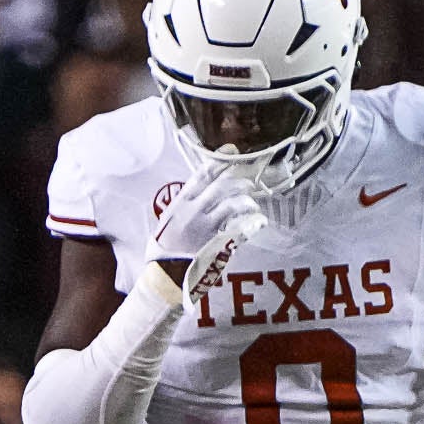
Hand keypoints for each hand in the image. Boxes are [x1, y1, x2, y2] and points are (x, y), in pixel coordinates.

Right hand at [151, 168, 267, 302]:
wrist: (164, 272)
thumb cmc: (165, 249)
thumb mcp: (170, 221)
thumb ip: (186, 206)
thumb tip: (201, 195)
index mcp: (180, 201)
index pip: (201, 174)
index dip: (218, 160)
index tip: (231, 151)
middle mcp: (192, 209)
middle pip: (219, 186)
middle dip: (237, 180)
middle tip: (249, 181)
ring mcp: (203, 225)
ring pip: (229, 204)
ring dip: (245, 200)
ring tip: (253, 204)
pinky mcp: (214, 241)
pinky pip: (237, 227)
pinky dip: (251, 224)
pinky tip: (259, 222)